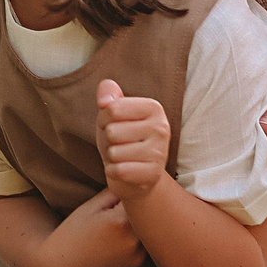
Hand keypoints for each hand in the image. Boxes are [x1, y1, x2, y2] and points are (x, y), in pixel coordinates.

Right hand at [47, 187, 146, 266]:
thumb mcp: (90, 206)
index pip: (138, 197)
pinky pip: (145, 247)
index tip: (119, 197)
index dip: (130, 194)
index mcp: (121, 222)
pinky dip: (136, 241)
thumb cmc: (72, 233)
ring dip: (139, 226)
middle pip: (147, 215)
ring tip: (115, 228)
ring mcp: (138, 257)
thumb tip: (134, 182)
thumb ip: (115, 192)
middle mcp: (134, 241)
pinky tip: (117, 242)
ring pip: (148, 231)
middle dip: (137, 209)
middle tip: (116, 211)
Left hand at [96, 79, 171, 198]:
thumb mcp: (112, 112)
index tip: (116, 124)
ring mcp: (160, 152)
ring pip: (114, 153)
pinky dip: (113, 172)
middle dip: (108, 140)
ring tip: (124, 156)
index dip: (104, 119)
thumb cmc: (121, 137)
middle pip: (112, 131)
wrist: (135, 173)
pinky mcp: (154, 174)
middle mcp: (162, 128)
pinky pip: (119, 171)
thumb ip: (108, 93)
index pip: (112, 109)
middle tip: (120, 143)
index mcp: (153, 107)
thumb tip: (104, 101)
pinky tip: (124, 169)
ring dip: (111, 157)